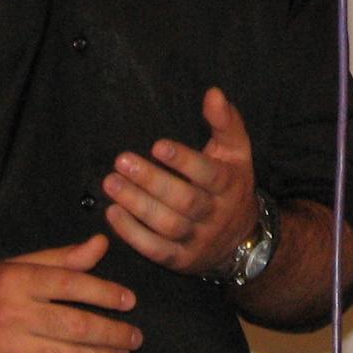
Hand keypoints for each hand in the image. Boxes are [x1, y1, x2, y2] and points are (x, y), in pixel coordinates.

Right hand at [0, 233, 139, 352]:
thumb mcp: (16, 265)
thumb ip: (61, 258)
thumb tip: (102, 244)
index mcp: (19, 280)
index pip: (73, 284)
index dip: (107, 293)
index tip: (129, 302)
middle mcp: (14, 313)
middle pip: (75, 325)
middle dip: (112, 333)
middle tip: (135, 337)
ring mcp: (6, 348)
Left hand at [102, 86, 257, 275]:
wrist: (241, 240)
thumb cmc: (232, 184)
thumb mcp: (237, 151)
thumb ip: (225, 122)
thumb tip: (213, 92)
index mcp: (230, 184)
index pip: (208, 174)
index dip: (184, 161)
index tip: (157, 145)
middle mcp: (215, 214)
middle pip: (184, 200)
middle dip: (151, 181)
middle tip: (121, 162)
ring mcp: (198, 240)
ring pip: (167, 226)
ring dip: (137, 206)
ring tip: (111, 184)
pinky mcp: (180, 260)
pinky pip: (156, 250)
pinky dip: (133, 234)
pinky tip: (113, 213)